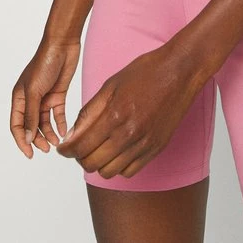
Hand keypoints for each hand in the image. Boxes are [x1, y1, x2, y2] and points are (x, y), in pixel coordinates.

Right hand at [10, 37, 80, 157]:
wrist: (63, 45)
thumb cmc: (44, 63)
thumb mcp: (34, 91)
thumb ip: (31, 115)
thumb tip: (27, 138)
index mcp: (19, 97)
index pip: (16, 125)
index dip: (21, 140)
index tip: (29, 154)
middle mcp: (30, 99)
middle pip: (31, 126)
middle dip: (37, 139)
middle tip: (46, 149)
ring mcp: (44, 97)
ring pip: (44, 122)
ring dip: (49, 133)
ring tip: (56, 142)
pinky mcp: (58, 94)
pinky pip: (57, 114)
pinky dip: (60, 123)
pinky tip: (64, 132)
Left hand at [56, 41, 204, 178]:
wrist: (180, 71)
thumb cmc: (146, 71)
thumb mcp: (111, 84)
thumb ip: (90, 111)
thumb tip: (72, 133)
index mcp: (114, 115)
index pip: (80, 146)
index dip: (66, 150)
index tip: (62, 148)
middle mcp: (128, 134)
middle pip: (91, 163)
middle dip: (79, 157)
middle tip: (79, 146)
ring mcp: (143, 144)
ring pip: (109, 172)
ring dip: (98, 163)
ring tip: (98, 148)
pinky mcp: (155, 148)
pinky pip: (129, 171)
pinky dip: (118, 166)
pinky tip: (117, 150)